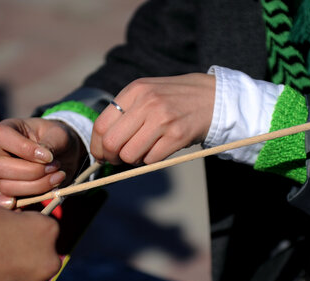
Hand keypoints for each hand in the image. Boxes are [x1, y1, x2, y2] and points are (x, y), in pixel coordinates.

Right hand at [0, 117, 87, 196]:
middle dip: (30, 171)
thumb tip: (44, 158)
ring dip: (37, 185)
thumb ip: (52, 143)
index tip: (49, 156)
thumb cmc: (58, 140)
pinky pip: (14, 200)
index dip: (24, 148)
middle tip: (55, 168)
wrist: (65, 156)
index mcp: (7, 131)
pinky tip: (51, 189)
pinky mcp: (10, 190)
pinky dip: (35, 197)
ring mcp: (1, 173)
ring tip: (58, 177)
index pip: (1, 136)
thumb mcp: (61, 135)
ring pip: (6, 186)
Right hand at [0, 198, 61, 280]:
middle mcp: (48, 261)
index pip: (45, 227)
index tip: (12, 231)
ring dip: (15, 275)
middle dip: (25, 253)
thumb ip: (4, 213)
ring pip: (30, 279)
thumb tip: (6, 219)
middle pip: (42, 255)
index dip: (27, 228)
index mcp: (45, 230)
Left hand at [91, 73, 214, 164]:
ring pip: (130, 155)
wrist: (212, 97)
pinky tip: (158, 149)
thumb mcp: (147, 93)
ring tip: (143, 150)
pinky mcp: (177, 136)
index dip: (97, 146)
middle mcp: (147, 103)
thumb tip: (102, 144)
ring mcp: (162, 119)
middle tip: (117, 159)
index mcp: (134, 91)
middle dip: (111, 157)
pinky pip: (151, 160)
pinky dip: (151, 160)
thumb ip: (124, 113)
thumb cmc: (174, 99)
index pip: (101, 125)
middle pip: (112, 143)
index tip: (101, 154)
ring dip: (133, 160)